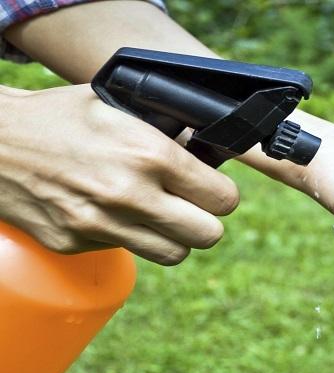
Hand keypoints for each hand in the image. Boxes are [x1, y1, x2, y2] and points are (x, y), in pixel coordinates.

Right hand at [0, 84, 238, 264]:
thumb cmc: (57, 116)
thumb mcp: (118, 105)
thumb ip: (166, 130)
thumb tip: (203, 149)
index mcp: (148, 154)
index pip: (222, 197)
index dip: (223, 194)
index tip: (215, 190)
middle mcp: (129, 194)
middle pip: (209, 235)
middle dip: (207, 221)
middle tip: (195, 208)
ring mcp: (101, 225)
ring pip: (174, 254)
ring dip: (175, 237)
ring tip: (161, 216)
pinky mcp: (76, 244)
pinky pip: (126, 252)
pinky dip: (130, 238)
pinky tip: (114, 213)